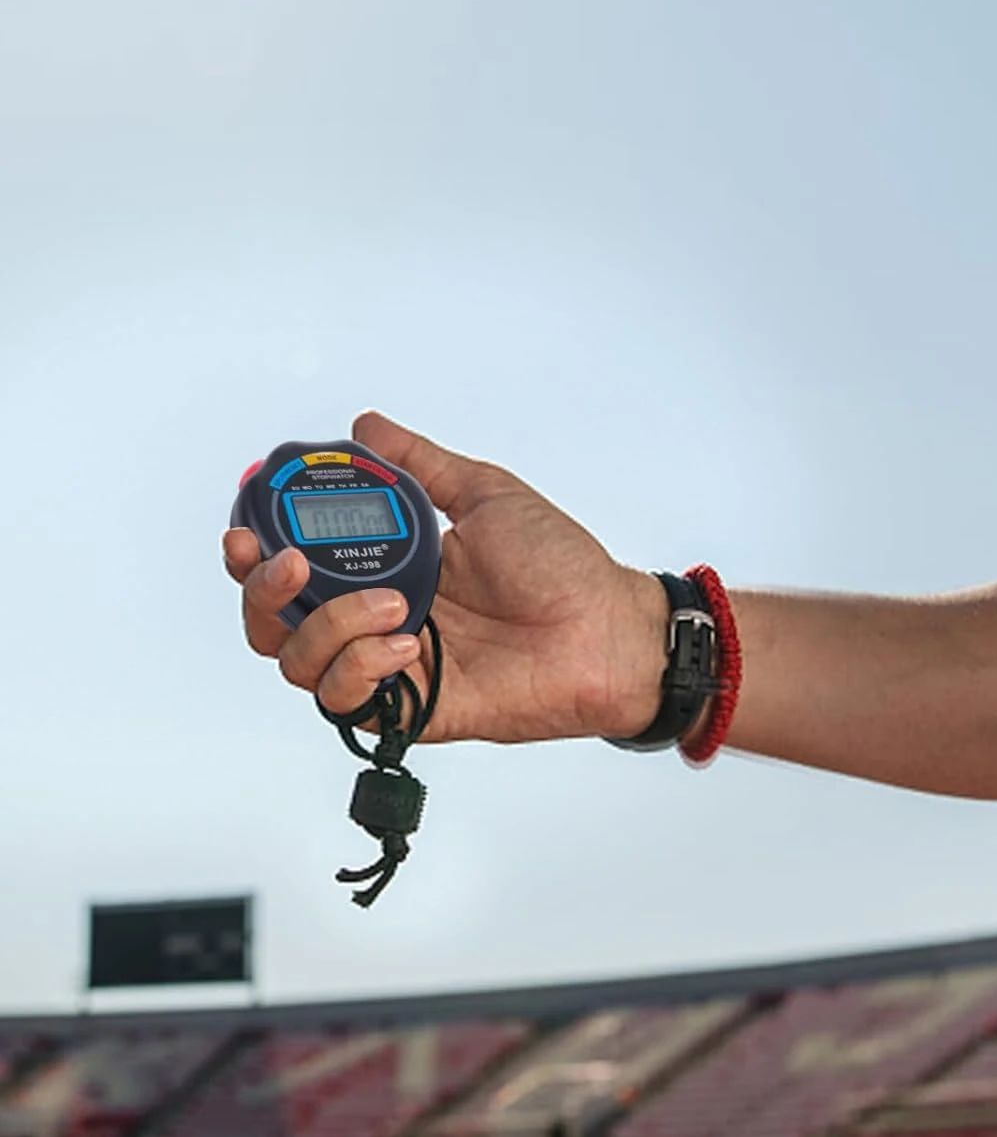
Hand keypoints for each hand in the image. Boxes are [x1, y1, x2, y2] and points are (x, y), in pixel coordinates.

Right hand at [222, 412, 668, 743]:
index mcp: (390, 566)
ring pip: (299, 662)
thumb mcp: (487, 495)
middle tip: (285, 563)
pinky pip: (347, 702)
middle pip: (276, 620)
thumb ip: (422, 466)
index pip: (298, 563)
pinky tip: (404, 645)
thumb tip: (366, 427)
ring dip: (326, 626)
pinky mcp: (413, 708)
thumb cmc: (561, 566)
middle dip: (261, 591)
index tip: (248, 522)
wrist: (608, 629)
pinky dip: (357, 669)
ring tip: (394, 604)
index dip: (259, 547)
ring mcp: (393, 665)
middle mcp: (379, 617)